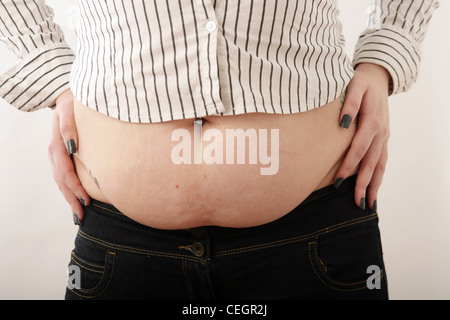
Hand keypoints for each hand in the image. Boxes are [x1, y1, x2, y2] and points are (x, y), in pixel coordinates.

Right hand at [48, 89, 89, 223]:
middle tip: (82, 217)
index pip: (66, 172)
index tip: (86, 201)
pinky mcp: (60, 157)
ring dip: (69, 199)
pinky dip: (68, 190)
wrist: (66, 97)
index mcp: (56, 145)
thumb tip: (72, 147)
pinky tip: (75, 199)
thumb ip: (69, 127)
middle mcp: (54, 153)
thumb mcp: (70, 110)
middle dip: (72, 200)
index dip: (76, 188)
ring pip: (61, 182)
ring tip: (79, 215)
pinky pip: (63, 177)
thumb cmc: (74, 103)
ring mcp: (55, 156)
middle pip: (62, 182)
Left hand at [335, 63, 390, 211]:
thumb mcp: (354, 86)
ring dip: (374, 185)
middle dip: (364, 184)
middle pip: (371, 162)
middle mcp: (381, 132)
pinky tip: (374, 188)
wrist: (378, 77)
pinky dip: (379, 176)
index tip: (337, 182)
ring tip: (368, 203)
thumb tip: (342, 124)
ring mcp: (384, 136)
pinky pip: (382, 160)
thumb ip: (349, 104)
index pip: (358, 149)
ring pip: (380, 165)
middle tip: (357, 203)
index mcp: (372, 121)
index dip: (348, 166)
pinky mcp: (384, 138)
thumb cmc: (360, 82)